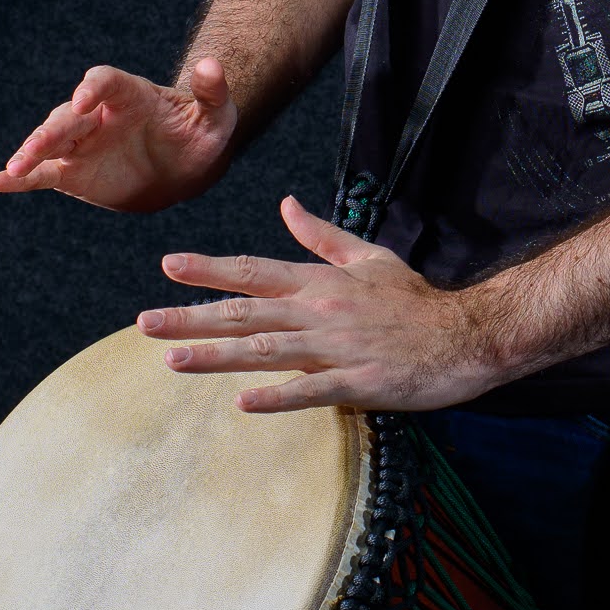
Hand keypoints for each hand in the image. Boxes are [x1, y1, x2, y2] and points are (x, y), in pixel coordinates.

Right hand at [0, 58, 237, 211]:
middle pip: (68, 115)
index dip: (92, 88)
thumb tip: (212, 65)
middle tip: (36, 148)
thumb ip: (212, 92)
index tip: (84, 101)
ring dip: (31, 153)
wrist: (183, 170)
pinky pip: (44, 172)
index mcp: (129, 94)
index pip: (104, 82)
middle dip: (52, 130)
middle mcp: (98, 114)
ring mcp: (82, 143)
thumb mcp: (216, 115)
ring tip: (13, 168)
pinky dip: (21, 177)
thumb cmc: (200, 134)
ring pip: (50, 142)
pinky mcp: (73, 172)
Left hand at [136, 196, 502, 411]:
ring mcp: (337, 348)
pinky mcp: (359, 382)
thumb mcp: (369, 257)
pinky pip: (310, 391)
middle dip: (191, 317)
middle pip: (245, 313)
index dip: (209, 269)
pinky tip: (242, 404)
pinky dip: (277, 397)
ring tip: (172, 359)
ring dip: (216, 355)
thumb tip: (286, 205)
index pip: (254, 271)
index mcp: (320, 282)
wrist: (465, 334)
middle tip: (143, 323)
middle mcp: (320, 311)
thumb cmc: (414, 299)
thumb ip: (322, 235)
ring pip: (265, 351)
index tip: (168, 266)